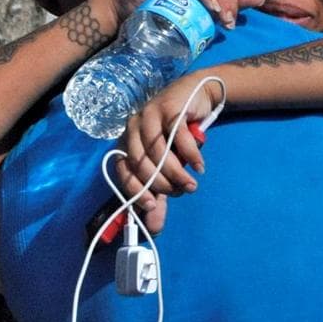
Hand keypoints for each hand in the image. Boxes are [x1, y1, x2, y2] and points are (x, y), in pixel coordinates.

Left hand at [116, 75, 223, 215]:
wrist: (196, 94)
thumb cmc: (177, 132)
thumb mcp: (167, 165)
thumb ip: (159, 194)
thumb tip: (153, 228)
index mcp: (127, 140)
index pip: (122, 169)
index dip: (135, 189)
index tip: (152, 204)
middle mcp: (133, 126)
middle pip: (141, 163)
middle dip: (161, 183)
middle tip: (180, 192)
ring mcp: (150, 114)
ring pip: (159, 152)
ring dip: (177, 173)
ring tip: (191, 184)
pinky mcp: (170, 108)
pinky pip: (179, 137)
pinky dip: (191, 155)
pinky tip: (200, 167)